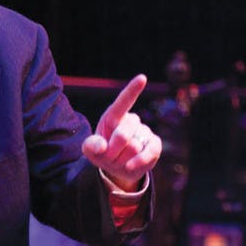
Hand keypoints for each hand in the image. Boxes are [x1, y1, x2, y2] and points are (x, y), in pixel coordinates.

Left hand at [82, 74, 161, 190]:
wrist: (119, 167)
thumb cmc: (103, 153)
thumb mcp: (91, 150)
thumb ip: (91, 146)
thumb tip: (102, 146)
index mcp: (113, 116)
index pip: (123, 102)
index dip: (132, 90)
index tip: (142, 78)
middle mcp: (130, 120)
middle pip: (122, 135)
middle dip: (112, 151)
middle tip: (109, 156)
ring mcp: (144, 131)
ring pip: (133, 147)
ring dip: (122, 159)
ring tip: (120, 159)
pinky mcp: (154, 144)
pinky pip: (148, 153)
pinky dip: (137, 163)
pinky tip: (130, 166)